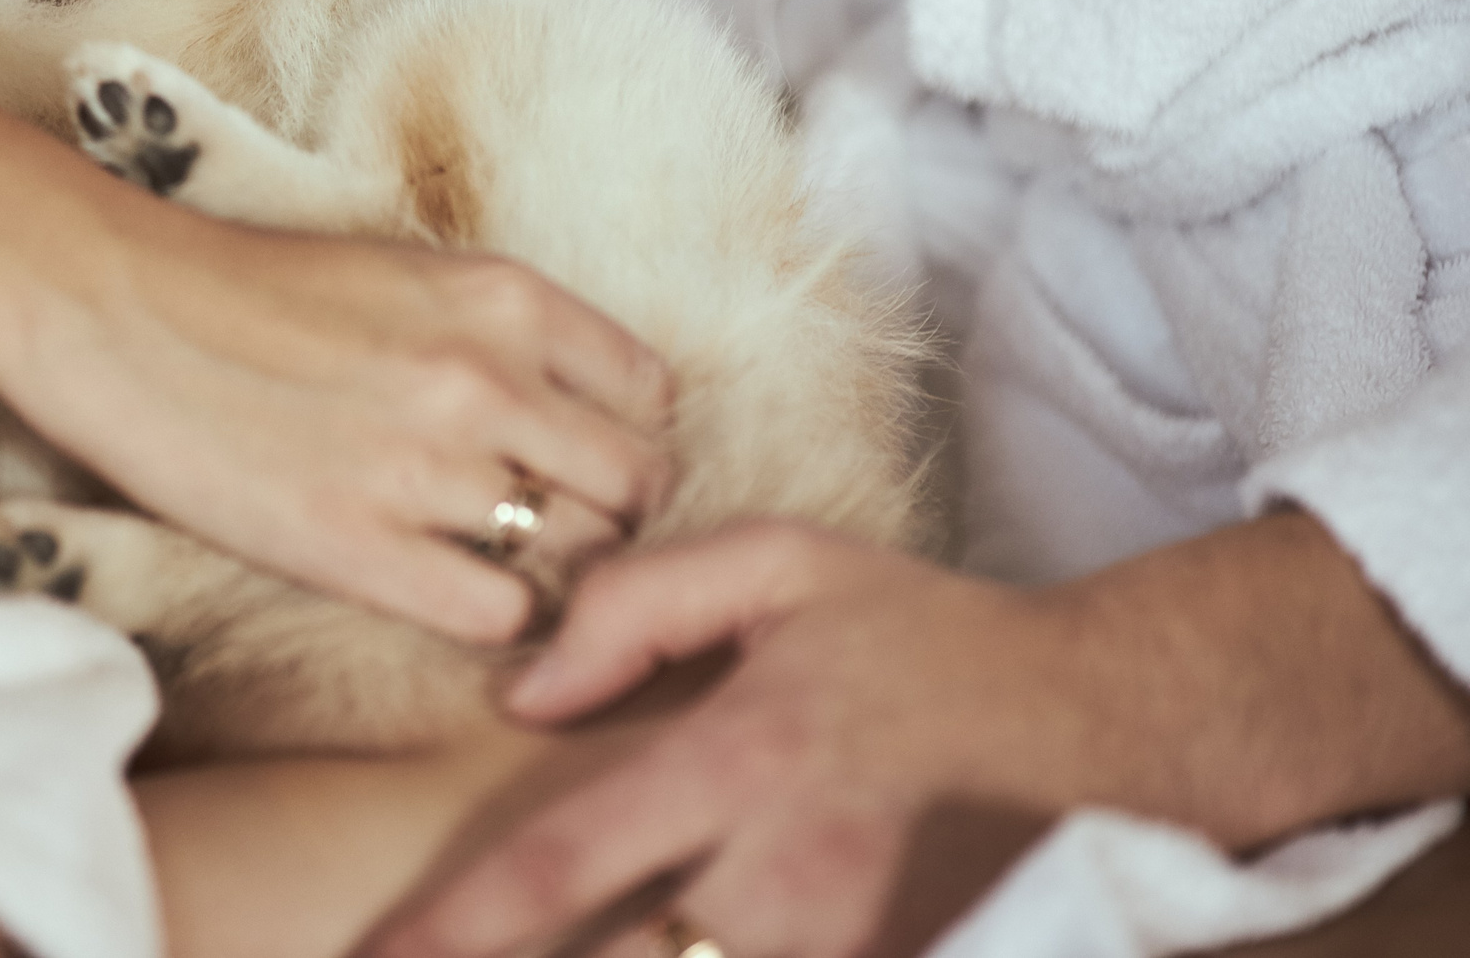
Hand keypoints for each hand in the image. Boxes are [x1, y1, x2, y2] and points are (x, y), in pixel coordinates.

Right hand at [0, 87, 672, 641]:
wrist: (108, 302)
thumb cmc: (244, 285)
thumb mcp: (403, 272)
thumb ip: (499, 331)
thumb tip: (574, 408)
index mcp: (505, 296)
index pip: (650, 396)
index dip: (624, 438)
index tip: (581, 461)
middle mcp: (487, 377)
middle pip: (635, 485)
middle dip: (607, 515)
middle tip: (549, 528)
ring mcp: (427, 466)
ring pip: (581, 558)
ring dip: (552, 572)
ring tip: (490, 561)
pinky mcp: (357, 546)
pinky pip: (501, 615)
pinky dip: (493, 616)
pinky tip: (440, 588)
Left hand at [367, 513, 1469, 957]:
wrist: (1112, 723)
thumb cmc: (925, 639)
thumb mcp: (786, 564)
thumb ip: (641, 604)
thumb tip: (522, 690)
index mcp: (741, 762)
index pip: (564, 864)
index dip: (453, 927)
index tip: (369, 956)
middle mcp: (787, 879)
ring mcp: (848, 944)